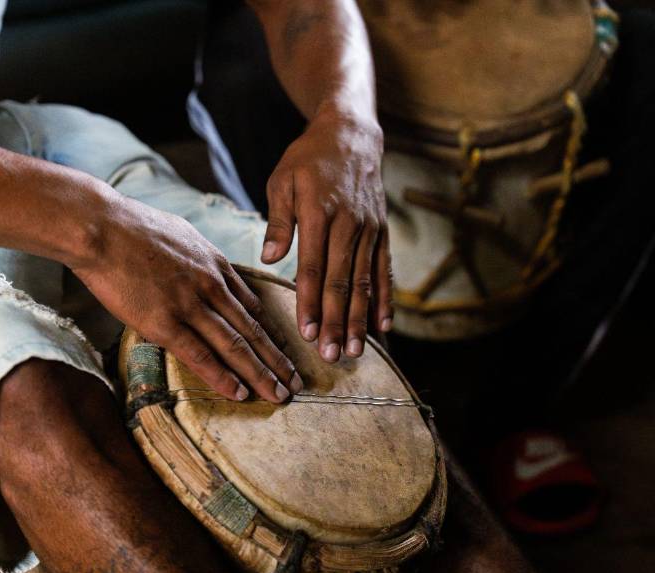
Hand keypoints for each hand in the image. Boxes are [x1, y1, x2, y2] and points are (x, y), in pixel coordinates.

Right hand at [72, 189, 301, 402]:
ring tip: (280, 395)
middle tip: (296, 382)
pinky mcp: (164, 323)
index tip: (285, 351)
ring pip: (235, 345)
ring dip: (261, 373)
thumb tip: (209, 270)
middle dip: (277, 359)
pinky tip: (240, 393)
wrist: (102, 227)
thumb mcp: (183, 235)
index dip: (271, 332)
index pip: (252, 306)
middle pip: (253, 329)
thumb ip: (201, 258)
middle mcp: (211, 286)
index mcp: (215, 265)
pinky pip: (200, 355)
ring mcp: (190, 306)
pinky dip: (222, 377)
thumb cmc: (133, 228)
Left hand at [261, 106, 391, 361]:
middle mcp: (349, 225)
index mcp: (320, 214)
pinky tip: (384, 325)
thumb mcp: (282, 181)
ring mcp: (370, 230)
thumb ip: (278, 221)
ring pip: (365, 281)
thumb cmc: (307, 159)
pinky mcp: (382, 232)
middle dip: (337, 321)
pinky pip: (385, 271)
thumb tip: (269, 258)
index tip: (308, 333)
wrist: (351, 134)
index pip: (314, 268)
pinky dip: (385, 299)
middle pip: (343, 281)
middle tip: (332, 355)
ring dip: (361, 318)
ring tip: (356, 350)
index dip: (312, 303)